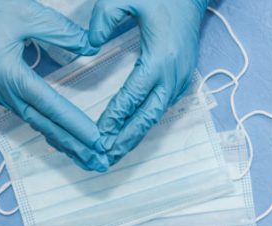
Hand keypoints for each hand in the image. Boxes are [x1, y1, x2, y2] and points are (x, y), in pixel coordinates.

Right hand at [0, 0, 108, 171]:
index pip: (51, 106)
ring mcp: (2, 93)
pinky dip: (51, 130)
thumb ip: (62, 33)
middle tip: (100, 161)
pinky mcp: (3, 90)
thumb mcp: (28, 14)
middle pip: (45, 125)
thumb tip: (91, 47)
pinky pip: (31, 116)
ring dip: (65, 142)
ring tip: (88, 158)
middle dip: (74, 145)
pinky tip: (65, 141)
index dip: (75, 125)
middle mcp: (5, 91)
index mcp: (10, 75)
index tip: (97, 141)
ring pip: (38, 124)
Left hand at [90, 0, 208, 164]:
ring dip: (136, 136)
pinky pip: (163, 107)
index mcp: (160, 59)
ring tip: (116, 153)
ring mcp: (181, 80)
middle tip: (106, 159)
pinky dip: (146, 122)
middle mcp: (173, 76)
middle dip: (126, 140)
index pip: (132, 97)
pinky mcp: (183, 80)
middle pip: (148, 117)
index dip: (114, 119)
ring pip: (157, 116)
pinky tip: (133, 132)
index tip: (98, 137)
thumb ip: (103, 20)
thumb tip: (89, 47)